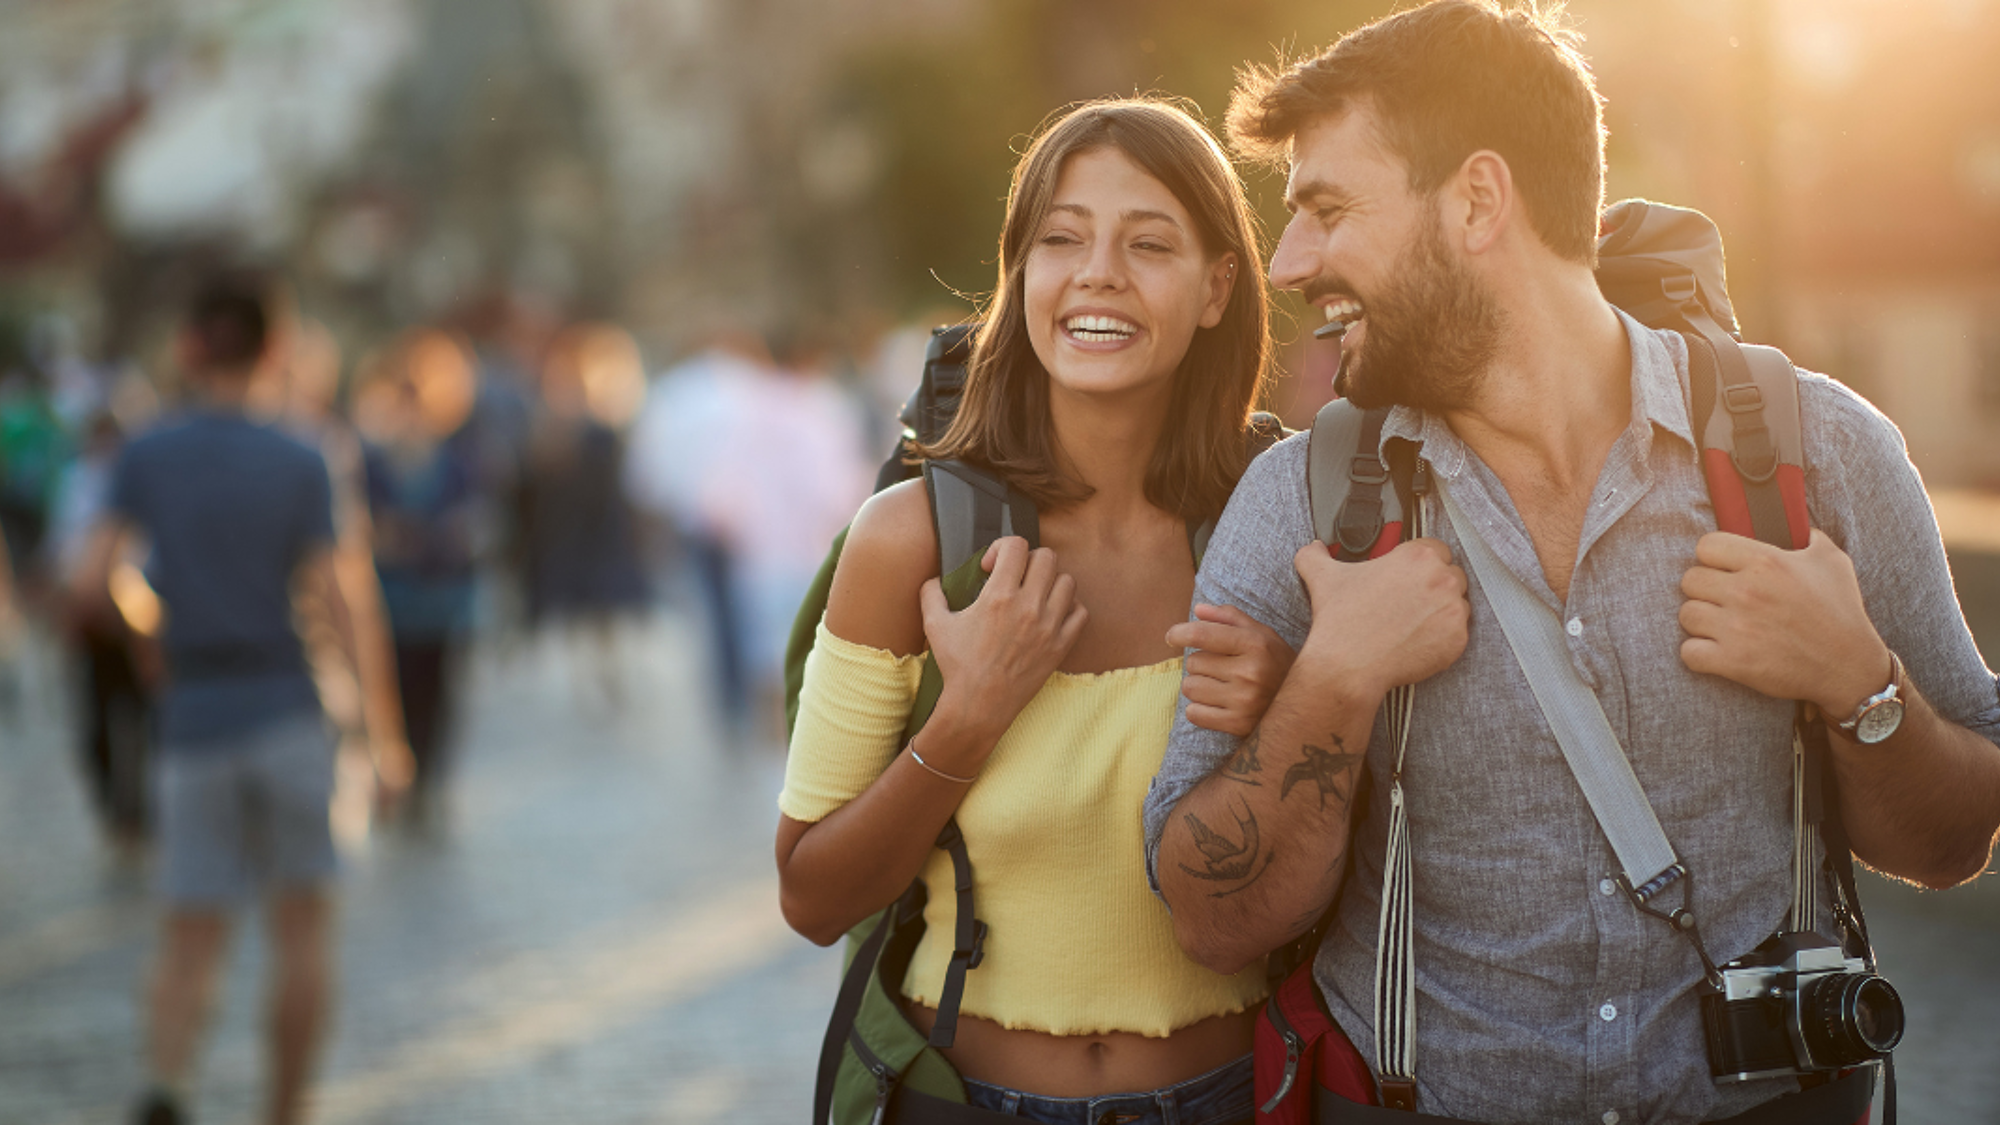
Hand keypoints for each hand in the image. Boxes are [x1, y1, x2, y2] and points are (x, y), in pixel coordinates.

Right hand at [919, 536, 1087, 751]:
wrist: (979, 705)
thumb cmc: (957, 665)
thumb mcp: (935, 625)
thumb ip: (931, 593)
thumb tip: (934, 579)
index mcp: (998, 596)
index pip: (1016, 545)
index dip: (1002, 548)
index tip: (991, 567)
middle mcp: (1028, 606)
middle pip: (1046, 557)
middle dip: (1028, 561)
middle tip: (1015, 578)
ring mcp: (1049, 626)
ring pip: (1067, 581)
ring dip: (1050, 581)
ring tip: (1035, 594)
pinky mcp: (1062, 645)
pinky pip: (1080, 612)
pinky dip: (1069, 607)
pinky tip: (1051, 614)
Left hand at [1167, 603, 1295, 735]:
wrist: (1306, 708)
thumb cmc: (1278, 665)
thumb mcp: (1263, 635)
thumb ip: (1230, 618)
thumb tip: (1198, 610)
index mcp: (1256, 644)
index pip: (1203, 634)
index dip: (1180, 633)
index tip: (1172, 637)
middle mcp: (1250, 672)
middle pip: (1194, 662)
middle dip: (1201, 664)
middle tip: (1222, 670)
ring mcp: (1244, 701)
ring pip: (1190, 687)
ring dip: (1199, 687)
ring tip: (1221, 688)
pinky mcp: (1238, 725)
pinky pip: (1194, 714)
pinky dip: (1199, 710)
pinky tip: (1218, 706)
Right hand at [1292, 538, 1468, 702]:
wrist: (1348, 665)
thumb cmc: (1340, 620)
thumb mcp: (1322, 577)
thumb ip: (1316, 555)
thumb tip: (1313, 548)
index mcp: (1417, 556)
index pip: (1437, 549)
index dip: (1422, 563)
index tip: (1409, 577)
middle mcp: (1441, 579)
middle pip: (1452, 575)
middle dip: (1435, 587)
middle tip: (1410, 603)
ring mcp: (1453, 610)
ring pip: (1458, 604)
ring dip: (1442, 611)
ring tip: (1414, 624)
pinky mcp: (1457, 639)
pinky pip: (1459, 633)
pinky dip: (1443, 638)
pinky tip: (1418, 641)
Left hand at [1679, 529, 1890, 715]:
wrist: (1849, 667)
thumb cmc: (1842, 613)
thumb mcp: (1833, 562)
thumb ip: (1808, 537)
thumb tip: (1796, 526)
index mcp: (1767, 562)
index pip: (1706, 546)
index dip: (1713, 557)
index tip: (1724, 568)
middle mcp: (1746, 591)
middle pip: (1689, 580)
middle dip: (1705, 590)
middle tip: (1724, 600)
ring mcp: (1736, 628)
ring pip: (1686, 614)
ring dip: (1701, 621)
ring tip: (1723, 626)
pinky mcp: (1732, 661)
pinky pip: (1688, 652)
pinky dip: (1698, 653)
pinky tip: (1717, 651)